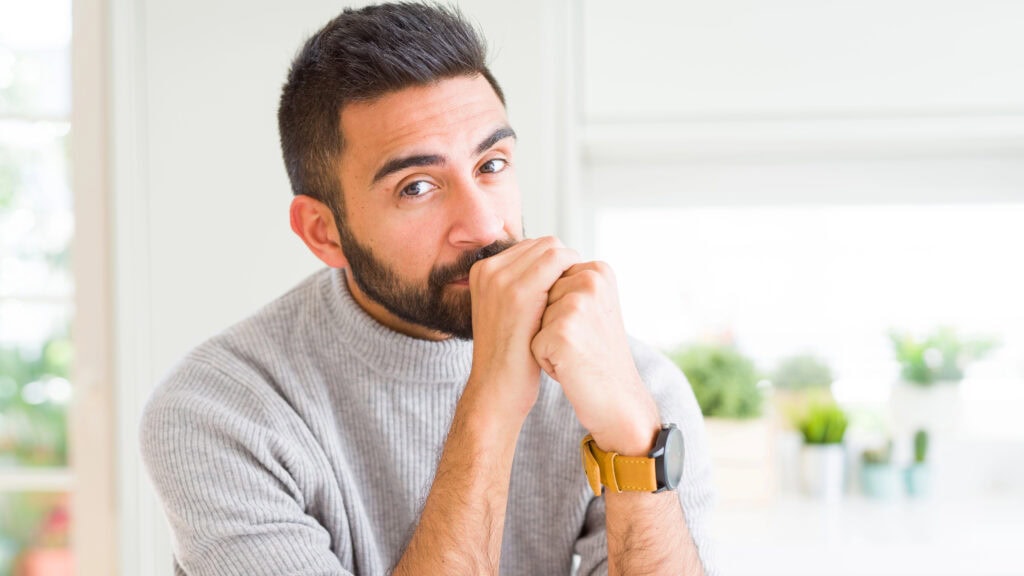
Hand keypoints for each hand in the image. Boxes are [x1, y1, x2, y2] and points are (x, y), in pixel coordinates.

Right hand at [465, 236, 580, 422]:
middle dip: (564, 263)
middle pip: (544, 244)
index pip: (532, 246)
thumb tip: (552, 263)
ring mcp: (501, 279)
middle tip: (573, 292)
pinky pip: (558, 262)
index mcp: (482, 270)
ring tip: (574, 297)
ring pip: (553, 249)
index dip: (555, 263)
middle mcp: (488, 269)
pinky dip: (572, 275)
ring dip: (570, 269)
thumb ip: (519, 284)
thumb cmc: (509, 355)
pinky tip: (576, 300)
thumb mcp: (504, 311)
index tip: (564, 287)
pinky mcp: (519, 293)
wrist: (496, 390)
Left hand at [530, 261, 659, 454]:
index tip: (583, 327)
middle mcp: (591, 279)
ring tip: (573, 353)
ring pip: (533, 317)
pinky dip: (543, 358)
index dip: (557, 309)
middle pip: (539, 295)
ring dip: (544, 340)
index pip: (550, 279)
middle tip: (579, 343)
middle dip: (548, 323)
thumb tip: (529, 269)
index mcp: (598, 270)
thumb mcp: (590, 308)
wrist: (618, 399)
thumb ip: (567, 283)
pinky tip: (568, 366)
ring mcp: (578, 303)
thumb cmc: (596, 356)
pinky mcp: (564, 330)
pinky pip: (532, 341)